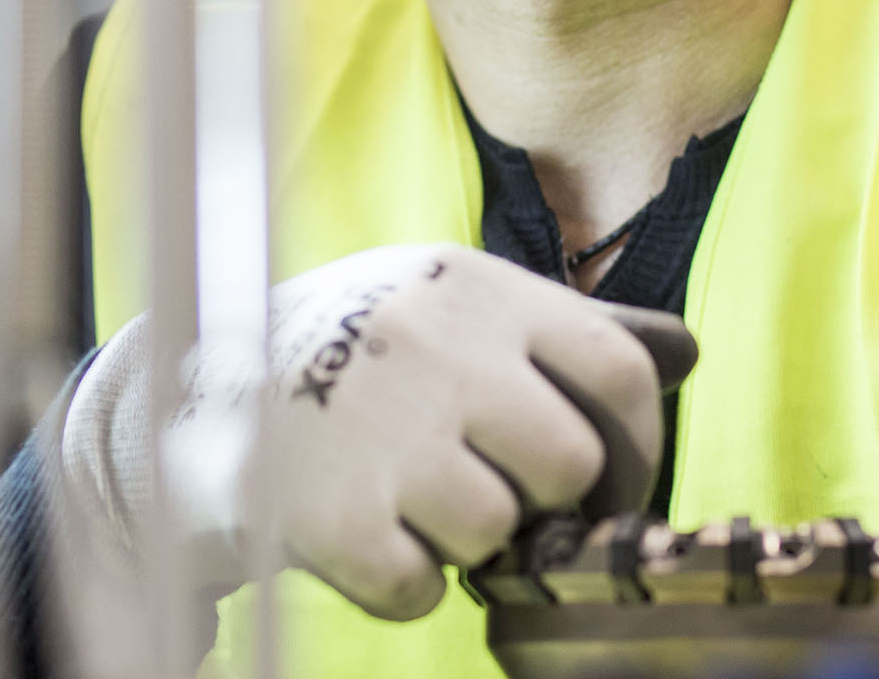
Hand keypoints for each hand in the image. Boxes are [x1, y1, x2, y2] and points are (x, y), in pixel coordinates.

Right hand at [58, 244, 691, 620]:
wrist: (194, 381)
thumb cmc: (361, 346)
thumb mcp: (455, 302)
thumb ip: (568, 332)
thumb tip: (684, 352)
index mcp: (478, 288)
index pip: (621, 366)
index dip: (639, 442)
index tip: (612, 482)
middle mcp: (437, 349)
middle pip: (570, 462)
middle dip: (550, 499)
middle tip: (507, 497)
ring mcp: (382, 431)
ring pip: (498, 531)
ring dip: (471, 541)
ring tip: (424, 506)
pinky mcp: (329, 512)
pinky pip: (421, 589)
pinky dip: (406, 584)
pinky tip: (373, 537)